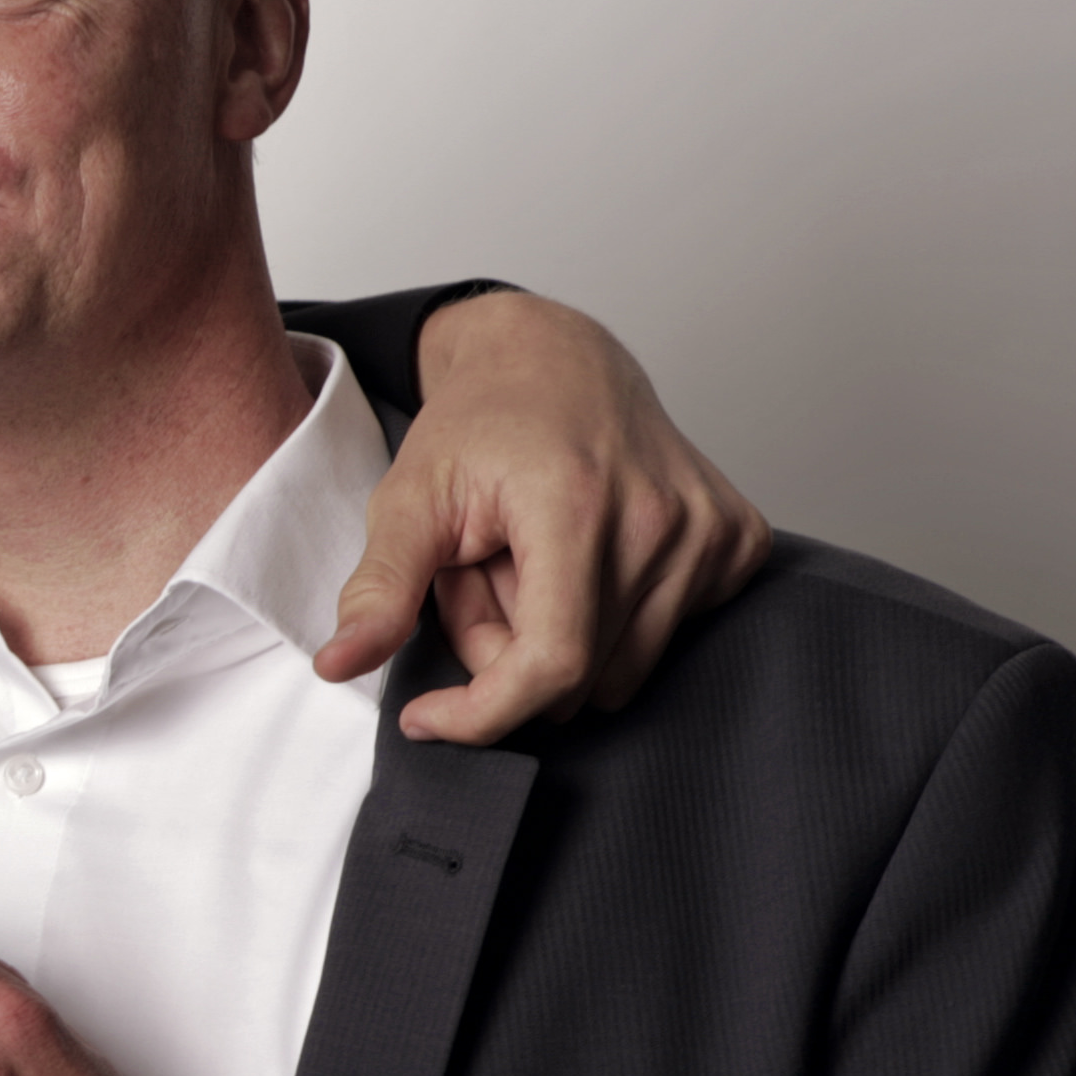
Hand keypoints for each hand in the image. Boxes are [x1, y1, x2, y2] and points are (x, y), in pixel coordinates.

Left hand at [321, 288, 770, 744]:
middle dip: (510, 656)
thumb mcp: (407, 500)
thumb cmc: (480, 425)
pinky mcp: (738, 540)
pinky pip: (667, 635)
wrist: (554, 359)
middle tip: (482, 581)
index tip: (428, 716)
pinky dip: (613, 620)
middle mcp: (663, 520)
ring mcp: (712, 530)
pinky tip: (585, 561)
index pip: (551, 664)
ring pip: (623, 669)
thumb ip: (378, 590)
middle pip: (579, 676)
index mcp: (579, 507)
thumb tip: (336, 666)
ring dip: (561, 640)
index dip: (483, 713)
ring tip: (530, 567)